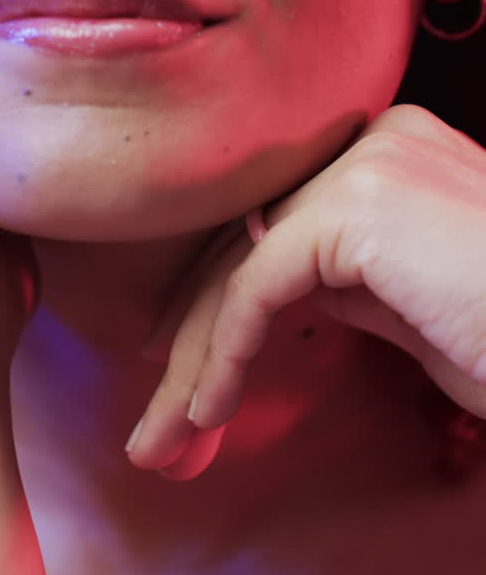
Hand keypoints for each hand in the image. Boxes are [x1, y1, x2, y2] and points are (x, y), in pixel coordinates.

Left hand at [126, 103, 485, 478]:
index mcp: (389, 147)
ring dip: (195, 361)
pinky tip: (205, 410)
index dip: (219, 300)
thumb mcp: (413, 304)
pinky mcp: (358, 203)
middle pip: (251, 240)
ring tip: (164, 438)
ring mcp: (366, 161)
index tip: (184, 372)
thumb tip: (272, 294)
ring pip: (242, 265)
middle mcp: (373, 136)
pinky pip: (259, 285)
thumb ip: (347, 280)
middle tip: (160, 424)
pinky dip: (224, 354)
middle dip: (196, 339)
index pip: (277, 223)